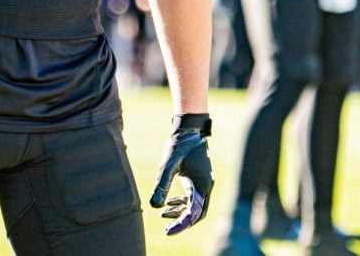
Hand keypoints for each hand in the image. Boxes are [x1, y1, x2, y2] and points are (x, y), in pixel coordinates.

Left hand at [149, 114, 212, 234]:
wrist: (189, 129)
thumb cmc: (180, 144)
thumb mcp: (168, 164)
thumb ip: (162, 184)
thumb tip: (154, 206)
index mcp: (202, 184)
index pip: (194, 212)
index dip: (182, 224)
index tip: (169, 231)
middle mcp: (206, 186)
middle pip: (198, 214)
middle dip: (183, 222)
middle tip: (168, 229)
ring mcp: (203, 183)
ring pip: (196, 207)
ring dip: (181, 213)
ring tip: (164, 214)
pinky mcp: (198, 180)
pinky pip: (193, 198)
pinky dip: (182, 204)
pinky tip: (169, 203)